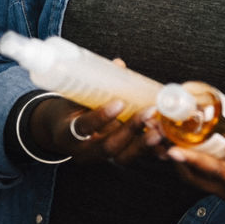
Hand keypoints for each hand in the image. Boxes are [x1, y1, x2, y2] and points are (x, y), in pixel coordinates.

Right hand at [29, 96, 162, 165]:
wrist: (60, 132)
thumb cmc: (69, 110)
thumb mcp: (74, 97)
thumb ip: (95, 84)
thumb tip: (119, 63)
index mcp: (66, 133)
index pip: (83, 127)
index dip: (101, 117)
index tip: (120, 103)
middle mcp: (82, 151)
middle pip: (108, 146)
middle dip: (131, 129)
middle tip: (150, 112)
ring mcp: (98, 159)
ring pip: (122, 157)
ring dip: (144, 143)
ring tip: (161, 129)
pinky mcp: (112, 159)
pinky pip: (132, 158)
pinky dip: (149, 151)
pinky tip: (164, 142)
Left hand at [165, 133, 224, 203]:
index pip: (215, 171)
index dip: (192, 159)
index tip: (174, 148)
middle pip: (198, 179)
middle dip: (178, 159)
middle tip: (164, 137)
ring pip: (197, 179)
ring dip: (180, 161)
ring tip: (167, 138)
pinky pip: (203, 175)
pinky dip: (190, 161)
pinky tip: (184, 143)